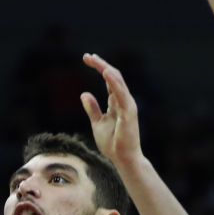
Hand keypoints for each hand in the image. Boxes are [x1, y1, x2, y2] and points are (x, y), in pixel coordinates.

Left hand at [80, 52, 143, 166]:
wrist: (123, 159)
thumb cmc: (113, 143)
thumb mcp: (97, 123)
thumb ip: (92, 108)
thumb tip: (84, 94)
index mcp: (117, 102)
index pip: (108, 79)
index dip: (99, 67)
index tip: (86, 58)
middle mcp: (124, 100)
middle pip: (113, 76)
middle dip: (100, 64)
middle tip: (87, 56)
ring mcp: (128, 105)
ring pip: (118, 81)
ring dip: (106, 69)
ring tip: (95, 60)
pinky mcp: (129, 112)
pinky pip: (121, 93)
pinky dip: (114, 82)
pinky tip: (106, 73)